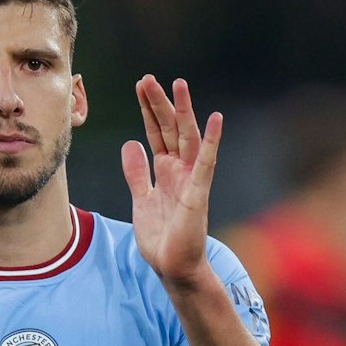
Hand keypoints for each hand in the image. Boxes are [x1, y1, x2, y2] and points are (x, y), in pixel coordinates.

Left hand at [122, 76, 222, 290]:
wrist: (172, 267)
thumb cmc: (161, 238)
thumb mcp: (141, 200)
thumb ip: (137, 173)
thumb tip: (130, 144)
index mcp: (166, 171)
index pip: (156, 133)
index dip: (148, 110)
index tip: (140, 86)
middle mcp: (180, 171)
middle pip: (169, 129)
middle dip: (159, 104)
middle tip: (148, 78)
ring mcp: (191, 180)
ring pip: (187, 138)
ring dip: (183, 111)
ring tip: (178, 84)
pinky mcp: (199, 193)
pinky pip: (207, 163)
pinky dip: (212, 141)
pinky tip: (215, 119)